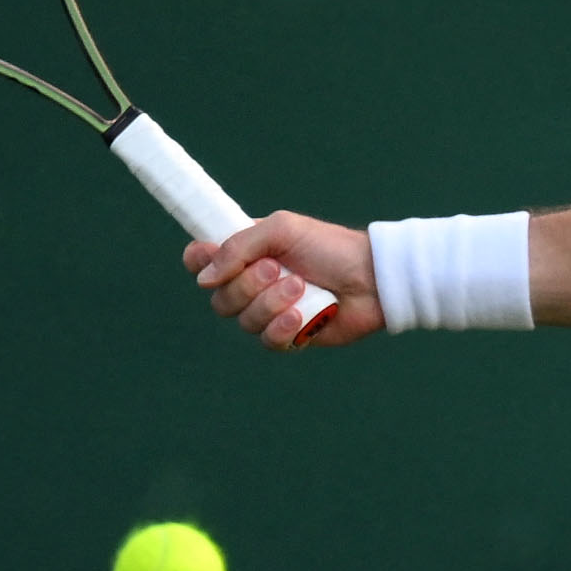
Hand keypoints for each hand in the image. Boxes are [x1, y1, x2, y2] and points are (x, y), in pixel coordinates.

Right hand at [190, 213, 380, 348]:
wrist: (371, 278)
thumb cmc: (330, 247)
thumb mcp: (282, 230)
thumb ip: (238, 247)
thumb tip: (204, 279)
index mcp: (246, 253)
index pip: (202, 262)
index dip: (198, 263)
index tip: (206, 258)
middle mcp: (252, 283)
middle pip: (219, 297)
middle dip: (247, 284)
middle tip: (277, 268)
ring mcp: (269, 311)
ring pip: (243, 320)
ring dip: (270, 303)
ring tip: (301, 287)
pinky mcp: (288, 335)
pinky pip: (267, 341)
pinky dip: (281, 328)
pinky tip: (300, 316)